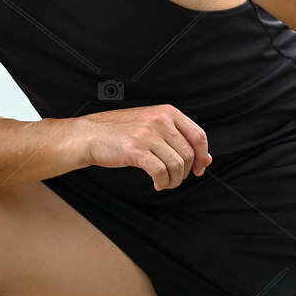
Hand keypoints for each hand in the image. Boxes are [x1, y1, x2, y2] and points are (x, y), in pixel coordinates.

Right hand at [76, 104, 211, 190]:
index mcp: (167, 112)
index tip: (198, 169)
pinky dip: (162, 182)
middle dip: (184, 172)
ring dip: (173, 180)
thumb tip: (206, 160)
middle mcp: (160, 120)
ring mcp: (147, 134)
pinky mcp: (135, 149)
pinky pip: (160, 171)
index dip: (201, 156)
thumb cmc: (121, 133)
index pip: (198, 136)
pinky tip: (156, 184)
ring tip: (164, 183)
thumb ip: (178, 140)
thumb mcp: (153, 128)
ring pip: (176, 165)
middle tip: (174, 179)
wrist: (89, 135)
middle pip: (188, 154)